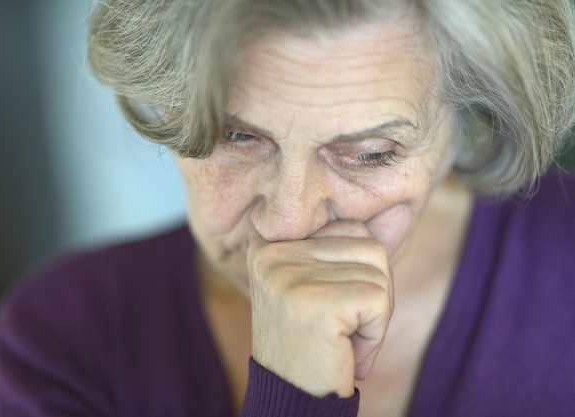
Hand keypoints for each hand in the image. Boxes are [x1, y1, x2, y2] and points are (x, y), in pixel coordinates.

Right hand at [247, 221, 393, 397]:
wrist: (294, 400)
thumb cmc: (314, 343)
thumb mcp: (328, 284)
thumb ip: (356, 246)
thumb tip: (403, 208)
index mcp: (269, 243)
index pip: (349, 226)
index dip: (359, 269)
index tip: (332, 304)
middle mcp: (271, 251)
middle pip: (368, 244)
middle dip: (372, 291)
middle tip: (342, 327)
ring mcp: (289, 274)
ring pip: (378, 269)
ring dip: (375, 313)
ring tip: (342, 338)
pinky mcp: (316, 301)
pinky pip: (378, 300)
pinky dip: (375, 333)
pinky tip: (346, 352)